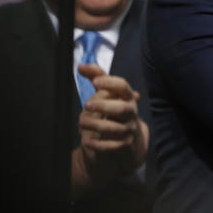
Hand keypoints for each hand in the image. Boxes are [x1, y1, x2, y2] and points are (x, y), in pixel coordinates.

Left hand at [72, 64, 148, 194]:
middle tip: (86, 104)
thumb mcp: (106, 93)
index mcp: (127, 97)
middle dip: (104, 106)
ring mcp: (129, 129)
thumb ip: (96, 77)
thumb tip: (81, 66)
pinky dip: (97, 144)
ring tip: (81, 123)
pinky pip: (111, 146)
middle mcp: (131, 112)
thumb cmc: (111, 110)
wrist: (124, 140)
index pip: (123, 87)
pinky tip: (87, 140)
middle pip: (122, 109)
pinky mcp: (124, 145)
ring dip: (95, 125)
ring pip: (114, 128)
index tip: (95, 82)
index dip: (110, 83)